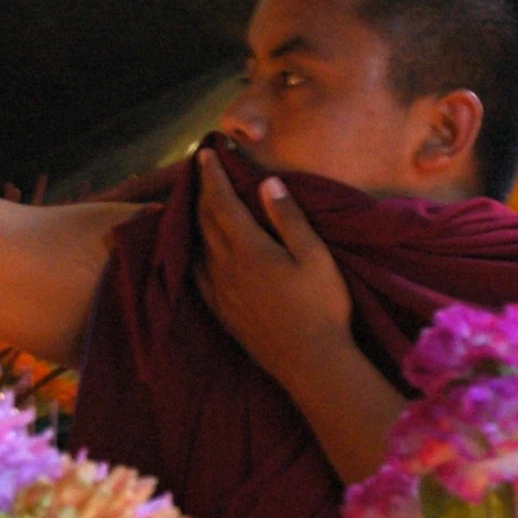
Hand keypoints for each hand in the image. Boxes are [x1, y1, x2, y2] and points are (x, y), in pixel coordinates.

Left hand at [192, 148, 354, 373]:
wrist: (311, 364)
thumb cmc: (321, 307)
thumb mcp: (314, 256)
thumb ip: (288, 218)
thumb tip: (267, 184)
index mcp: (248, 248)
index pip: (222, 202)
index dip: (213, 176)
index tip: (206, 153)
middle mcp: (225, 267)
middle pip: (205, 221)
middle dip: (203, 192)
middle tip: (201, 171)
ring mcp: (220, 292)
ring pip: (199, 246)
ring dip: (196, 220)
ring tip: (199, 204)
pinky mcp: (222, 312)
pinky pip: (198, 274)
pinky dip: (196, 253)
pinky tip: (199, 253)